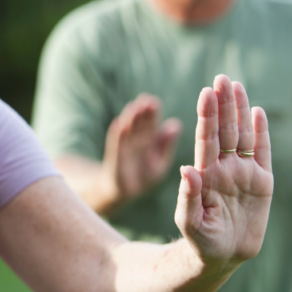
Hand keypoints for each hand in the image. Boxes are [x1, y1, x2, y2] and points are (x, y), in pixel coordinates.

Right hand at [103, 94, 181, 208]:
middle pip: (138, 125)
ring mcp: (124, 149)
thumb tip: (176, 124)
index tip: (154, 102)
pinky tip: (118, 124)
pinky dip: (117, 136)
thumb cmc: (145, 176)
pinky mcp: (115, 160)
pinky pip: (116, 146)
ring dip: (129, 119)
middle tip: (145, 100)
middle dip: (141, 113)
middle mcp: (135, 141)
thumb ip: (166, 145)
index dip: (151, 114)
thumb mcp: (160, 162)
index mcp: (148, 140)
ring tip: (133, 108)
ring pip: (127, 131)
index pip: (150, 124)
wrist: (125, 191)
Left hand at [174, 75, 272, 270]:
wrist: (221, 257)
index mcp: (205, 173)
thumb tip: (186, 169)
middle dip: (223, 105)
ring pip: (243, 135)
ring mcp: (243, 173)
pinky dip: (261, 133)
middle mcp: (223, 168)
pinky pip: (262, 153)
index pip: (207, 138)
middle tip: (221, 78)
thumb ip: (189, 196)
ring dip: (240, 111)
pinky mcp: (262, 183)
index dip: (207, 116)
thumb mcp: (189, 220)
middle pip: (224, 130)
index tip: (206, 93)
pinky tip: (257, 112)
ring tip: (236, 86)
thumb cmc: (199, 240)